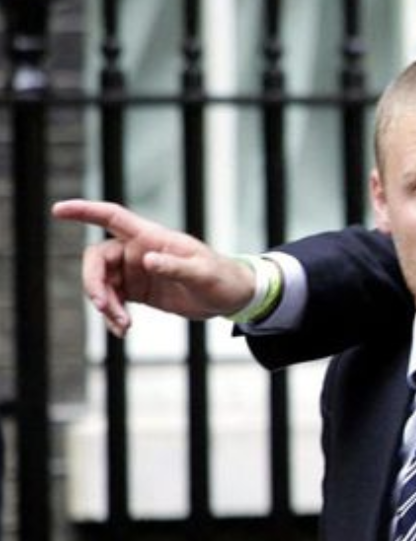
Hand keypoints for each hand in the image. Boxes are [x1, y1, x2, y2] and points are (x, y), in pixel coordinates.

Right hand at [52, 199, 256, 337]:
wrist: (232, 298)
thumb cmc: (222, 278)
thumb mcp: (203, 273)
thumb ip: (176, 266)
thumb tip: (148, 260)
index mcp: (152, 237)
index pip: (111, 217)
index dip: (84, 211)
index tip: (58, 210)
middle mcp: (138, 251)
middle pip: (97, 259)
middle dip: (94, 283)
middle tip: (105, 308)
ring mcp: (135, 271)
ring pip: (102, 283)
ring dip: (105, 305)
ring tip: (123, 326)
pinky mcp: (138, 291)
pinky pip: (113, 301)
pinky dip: (113, 316)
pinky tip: (122, 331)